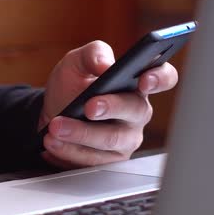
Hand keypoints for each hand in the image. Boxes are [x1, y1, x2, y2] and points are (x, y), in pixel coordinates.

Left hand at [40, 41, 177, 168]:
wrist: (50, 115)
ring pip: (111, 140)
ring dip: (81, 134)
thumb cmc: (71, 87)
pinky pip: (93, 159)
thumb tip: (105, 64)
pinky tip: (52, 142)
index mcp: (136, 83)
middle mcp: (137, 111)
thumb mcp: (76, 63)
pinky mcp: (110, 160)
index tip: (144, 79)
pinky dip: (69, 151)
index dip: (160, 78)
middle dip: (111, 108)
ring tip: (56, 127)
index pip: (163, 77)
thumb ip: (92, 54)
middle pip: (135, 111)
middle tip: (88, 106)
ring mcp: (126, 138)